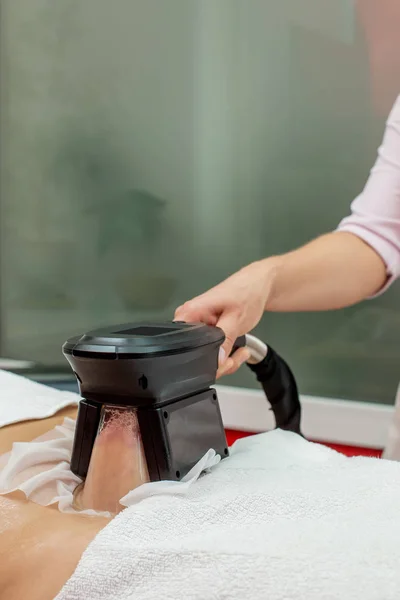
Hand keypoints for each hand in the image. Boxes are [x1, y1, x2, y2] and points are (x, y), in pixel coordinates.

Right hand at [175, 260, 273, 376]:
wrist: (258, 286)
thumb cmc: (246, 293)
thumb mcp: (236, 318)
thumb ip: (225, 339)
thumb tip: (217, 361)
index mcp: (189, 313)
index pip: (182, 345)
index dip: (201, 360)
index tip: (222, 361)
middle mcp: (189, 321)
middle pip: (193, 355)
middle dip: (217, 364)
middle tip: (234, 359)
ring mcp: (198, 328)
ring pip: (204, 357)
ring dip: (224, 361)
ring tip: (241, 353)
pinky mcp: (206, 333)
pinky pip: (212, 352)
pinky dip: (226, 357)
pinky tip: (239, 351)